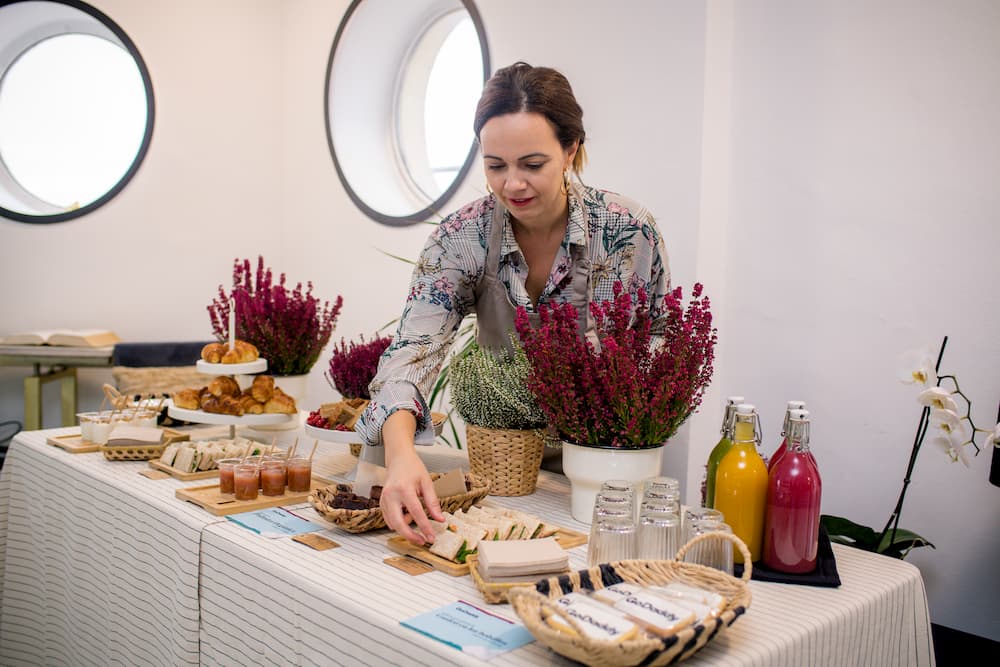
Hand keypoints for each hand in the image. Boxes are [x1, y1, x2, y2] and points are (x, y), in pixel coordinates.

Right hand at [379, 410, 443, 544]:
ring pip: (392, 524)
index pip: (416, 513)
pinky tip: (407, 514)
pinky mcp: (381, 503)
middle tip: (422, 541)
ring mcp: (383, 500)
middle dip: (410, 535)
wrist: (398, 459)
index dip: (425, 527)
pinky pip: (389, 520)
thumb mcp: (427, 483)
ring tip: (415, 517)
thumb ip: (433, 502)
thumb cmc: (413, 468)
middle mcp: (391, 495)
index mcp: (404, 489)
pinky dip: (399, 522)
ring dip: (405, 528)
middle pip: (399, 523)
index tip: (431, 537)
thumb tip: (440, 519)